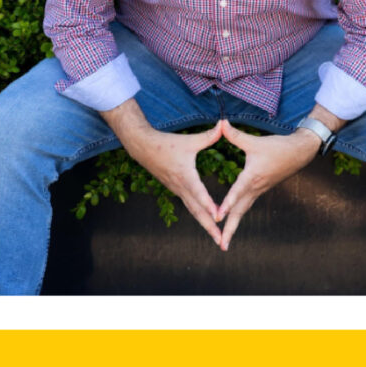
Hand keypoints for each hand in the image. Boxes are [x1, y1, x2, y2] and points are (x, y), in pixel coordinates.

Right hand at [125, 123, 223, 245]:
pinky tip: (207, 223)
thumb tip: (223, 125)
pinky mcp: (176, 190)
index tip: (219, 217)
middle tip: (221, 241)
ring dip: (205, 225)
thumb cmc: (167, 143)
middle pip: (197, 211)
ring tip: (217, 238)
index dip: (209, 205)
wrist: (142, 147)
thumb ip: (208, 136)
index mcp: (185, 176)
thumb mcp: (189, 140)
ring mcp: (178, 190)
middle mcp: (181, 187)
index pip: (199, 193)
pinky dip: (199, 216)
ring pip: (194, 211)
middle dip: (209, 227)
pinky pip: (190, 206)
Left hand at [216, 120, 320, 250]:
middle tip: (221, 245)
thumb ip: (235, 135)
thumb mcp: (255, 141)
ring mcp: (258, 191)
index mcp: (253, 177)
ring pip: (243, 212)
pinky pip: (246, 206)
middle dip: (230, 229)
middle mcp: (255, 188)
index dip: (226, 204)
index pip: (237, 192)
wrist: (300, 153)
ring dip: (233, 227)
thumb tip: (220, 123)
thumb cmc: (278, 147)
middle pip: (240, 212)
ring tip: (224, 242)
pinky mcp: (260, 190)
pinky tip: (231, 222)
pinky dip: (238, 216)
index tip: (217, 217)